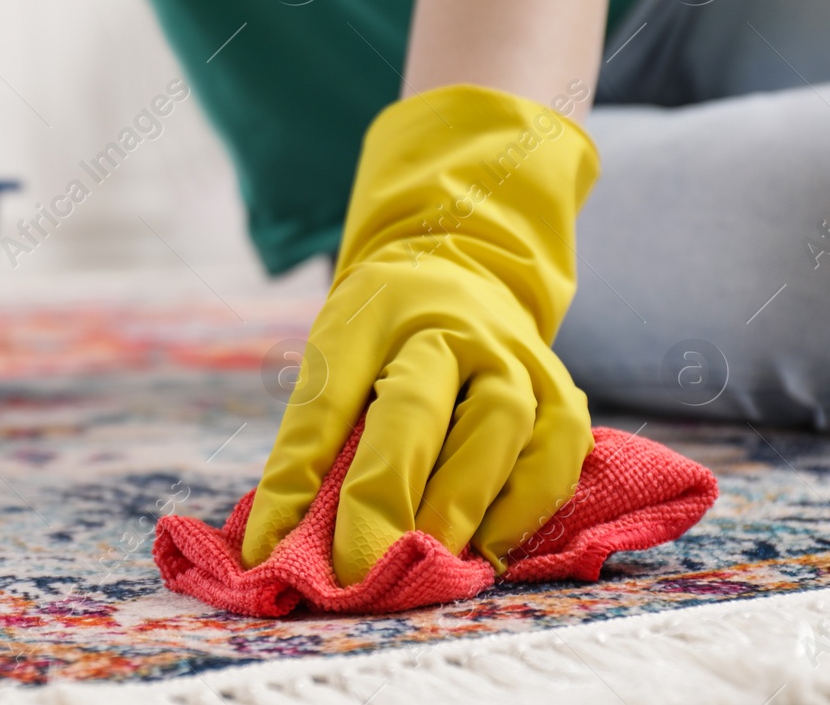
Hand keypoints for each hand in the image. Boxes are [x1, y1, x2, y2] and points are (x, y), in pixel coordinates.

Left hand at [242, 84, 598, 582]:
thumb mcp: (333, 357)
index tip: (269, 547)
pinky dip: (525, 504)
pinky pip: (557, 447)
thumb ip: (311, 441)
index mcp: (370, 316)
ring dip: (461, 500)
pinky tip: (490, 548)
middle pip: (415, 405)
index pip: (326, 397)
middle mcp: (446, 326)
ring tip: (428, 560)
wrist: (461, 262)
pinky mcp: (560, 387)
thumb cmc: (381, 330)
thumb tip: (272, 543)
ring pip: (498, 421)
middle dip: (385, 493)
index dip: (296, 477)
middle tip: (359, 566)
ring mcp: (510, 352)